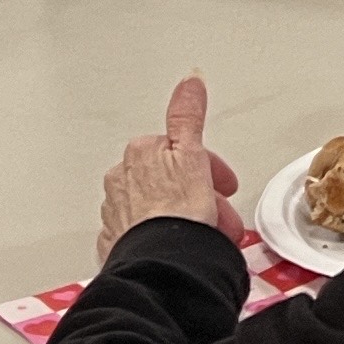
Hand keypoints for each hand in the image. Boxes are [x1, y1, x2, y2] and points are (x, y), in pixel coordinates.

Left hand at [98, 76, 244, 260]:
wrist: (162, 263)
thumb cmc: (177, 212)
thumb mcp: (192, 154)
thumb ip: (188, 115)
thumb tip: (190, 81)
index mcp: (139, 153)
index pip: (180, 151)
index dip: (210, 168)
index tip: (225, 185)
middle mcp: (121, 180)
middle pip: (171, 181)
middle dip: (201, 196)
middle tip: (221, 216)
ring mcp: (118, 213)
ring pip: (159, 209)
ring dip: (185, 219)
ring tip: (207, 238)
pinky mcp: (118, 243)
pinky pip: (144, 234)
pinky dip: (162, 238)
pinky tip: (179, 248)